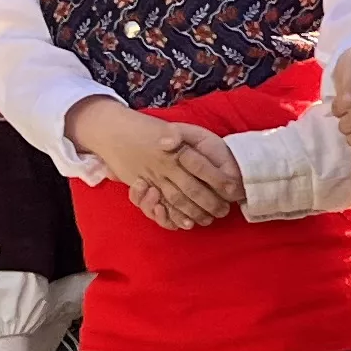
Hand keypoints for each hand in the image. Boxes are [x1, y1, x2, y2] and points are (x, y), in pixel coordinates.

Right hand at [71, 98, 236, 228]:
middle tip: (225, 210)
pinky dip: (171, 218)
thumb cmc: (149, 131)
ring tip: (209, 219)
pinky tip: (185, 224)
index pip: (202, 168)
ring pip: (178, 201)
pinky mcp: (143, 189)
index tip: (235, 189)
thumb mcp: (171, 127)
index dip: (220, 180)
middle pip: (193, 190)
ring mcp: (153, 180)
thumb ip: (184, 136)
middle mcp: (165, 167)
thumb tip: (191, 149)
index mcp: (175, 151)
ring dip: (195, 212)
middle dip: (211, 202)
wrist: (114, 132)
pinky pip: (158, 208)